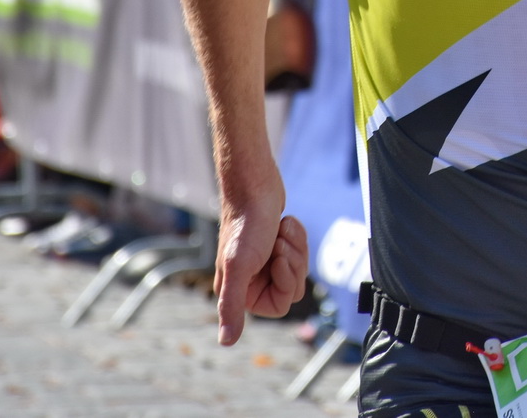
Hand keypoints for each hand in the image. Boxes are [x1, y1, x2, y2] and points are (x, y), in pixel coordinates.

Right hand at [214, 177, 308, 345]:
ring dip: (295, 246)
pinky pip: (300, 250)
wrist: (254, 185)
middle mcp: (250, 279)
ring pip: (299, 268)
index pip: (280, 306)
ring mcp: (265, 261)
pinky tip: (283, 222)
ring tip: (279, 230)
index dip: (285, 282)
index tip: (276, 260)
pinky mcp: (277, 244)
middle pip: (293, 287)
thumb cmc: (245, 224)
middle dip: (293, 261)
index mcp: (238, 291)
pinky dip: (297, 235)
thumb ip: (232, 306)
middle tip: (277, 242)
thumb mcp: (238, 267)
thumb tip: (226, 341)